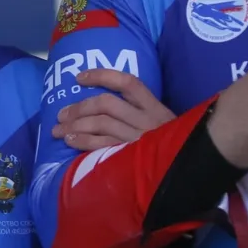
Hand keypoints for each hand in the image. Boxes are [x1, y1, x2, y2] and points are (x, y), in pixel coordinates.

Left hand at [54, 69, 175, 150]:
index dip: (102, 76)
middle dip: (79, 107)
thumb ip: (139, 113)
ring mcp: (138, 139)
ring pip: (101, 124)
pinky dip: (82, 142)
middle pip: (107, 104)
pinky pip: (101, 145)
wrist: (189, 171)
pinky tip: (70, 142)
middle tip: (61, 114)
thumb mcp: (163, 124)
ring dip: (75, 125)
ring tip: (59, 130)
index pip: (128, 83)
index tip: (79, 78)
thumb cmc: (170, 147)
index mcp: (155, 107)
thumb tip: (99, 106)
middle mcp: (147, 120)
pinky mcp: (130, 158)